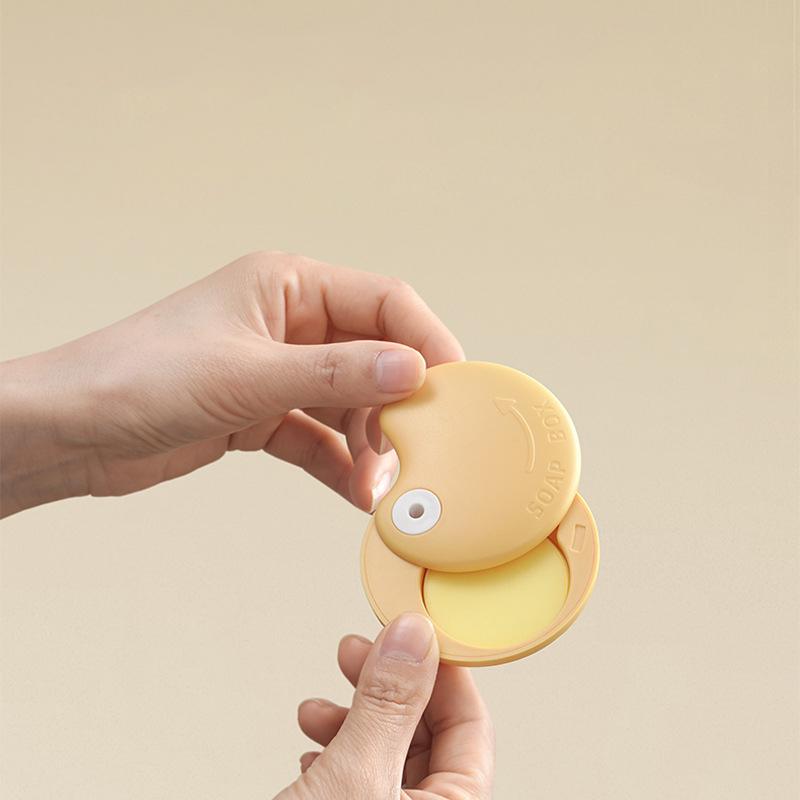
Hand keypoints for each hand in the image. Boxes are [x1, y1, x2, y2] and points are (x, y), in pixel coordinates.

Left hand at [0, 251, 462, 515]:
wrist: (69, 431)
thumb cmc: (137, 378)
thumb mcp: (248, 376)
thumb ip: (335, 373)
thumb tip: (412, 368)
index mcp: (287, 286)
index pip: (383, 302)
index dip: (426, 340)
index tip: (455, 385)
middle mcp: (288, 324)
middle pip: (373, 357)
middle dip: (397, 405)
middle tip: (416, 448)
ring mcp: (277, 371)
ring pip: (349, 403)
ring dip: (368, 443)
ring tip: (380, 483)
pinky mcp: (261, 414)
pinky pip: (318, 437)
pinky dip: (339, 463)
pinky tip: (355, 491)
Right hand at [276, 613, 493, 799]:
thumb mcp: (357, 773)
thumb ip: (387, 703)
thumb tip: (412, 635)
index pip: (470, 722)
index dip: (440, 669)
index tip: (409, 631)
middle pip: (424, 730)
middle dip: (385, 687)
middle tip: (357, 653)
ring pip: (386, 748)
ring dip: (350, 717)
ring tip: (317, 708)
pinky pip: (361, 773)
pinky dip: (336, 750)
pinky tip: (313, 745)